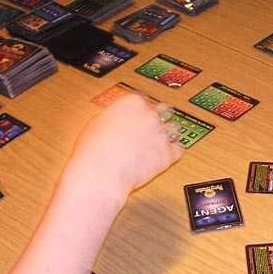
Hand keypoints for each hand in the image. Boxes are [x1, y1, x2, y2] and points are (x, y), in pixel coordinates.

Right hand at [66, 92, 183, 193]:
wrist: (100, 173)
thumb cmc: (93, 150)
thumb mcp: (98, 122)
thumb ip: (115, 115)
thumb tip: (120, 118)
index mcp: (132, 102)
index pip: (144, 100)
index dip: (141, 110)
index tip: (139, 117)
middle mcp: (150, 114)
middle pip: (163, 111)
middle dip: (157, 119)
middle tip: (149, 129)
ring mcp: (161, 133)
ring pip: (174, 128)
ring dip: (168, 134)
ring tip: (157, 143)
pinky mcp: (169, 152)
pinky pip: (179, 149)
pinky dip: (173, 152)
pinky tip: (163, 155)